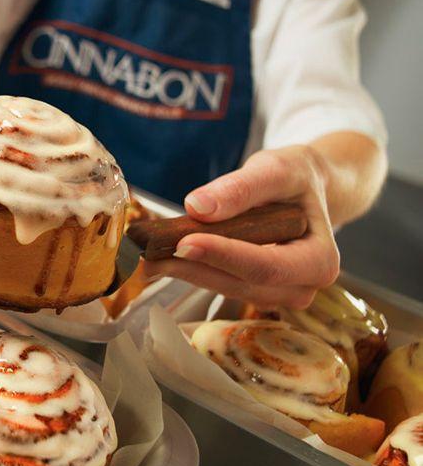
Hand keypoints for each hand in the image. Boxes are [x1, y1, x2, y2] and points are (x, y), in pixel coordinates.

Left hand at [142, 146, 339, 308]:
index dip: (224, 256)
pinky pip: (217, 282)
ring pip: (223, 287)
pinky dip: (188, 268)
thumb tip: (198, 207)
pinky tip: (159, 255)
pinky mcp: (252, 291)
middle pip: (239, 283)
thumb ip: (242, 188)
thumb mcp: (277, 170)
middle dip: (191, 267)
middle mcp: (301, 288)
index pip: (266, 266)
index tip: (184, 243)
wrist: (304, 189)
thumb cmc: (296, 179)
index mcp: (320, 261)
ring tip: (144, 253)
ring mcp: (276, 295)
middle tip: (146, 253)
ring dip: (183, 271)